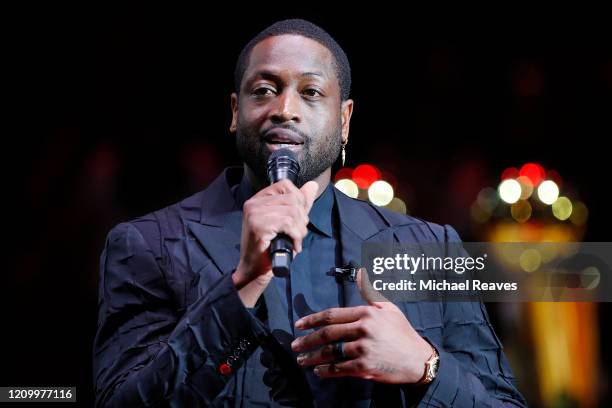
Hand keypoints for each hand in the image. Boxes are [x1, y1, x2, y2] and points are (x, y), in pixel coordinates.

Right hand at [233, 179, 318, 305]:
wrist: (254, 270)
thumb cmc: (269, 248)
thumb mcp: (287, 222)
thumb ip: (300, 203)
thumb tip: (313, 185)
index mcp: (258, 199)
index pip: (285, 185)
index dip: (299, 200)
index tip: (298, 218)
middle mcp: (253, 203)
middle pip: (292, 199)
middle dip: (302, 218)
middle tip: (297, 233)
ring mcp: (254, 214)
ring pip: (292, 211)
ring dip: (299, 229)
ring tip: (295, 240)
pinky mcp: (258, 226)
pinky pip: (288, 223)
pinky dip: (295, 235)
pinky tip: (292, 244)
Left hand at [291, 268, 432, 383]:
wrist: (418, 359)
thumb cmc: (402, 332)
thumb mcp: (389, 307)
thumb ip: (370, 292)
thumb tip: (359, 273)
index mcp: (366, 313)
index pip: (332, 315)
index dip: (312, 320)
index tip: (299, 325)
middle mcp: (363, 329)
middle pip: (328, 334)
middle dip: (308, 340)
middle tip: (295, 345)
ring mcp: (364, 349)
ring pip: (331, 352)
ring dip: (313, 357)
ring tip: (302, 360)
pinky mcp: (365, 368)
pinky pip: (339, 368)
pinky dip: (326, 371)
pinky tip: (318, 371)